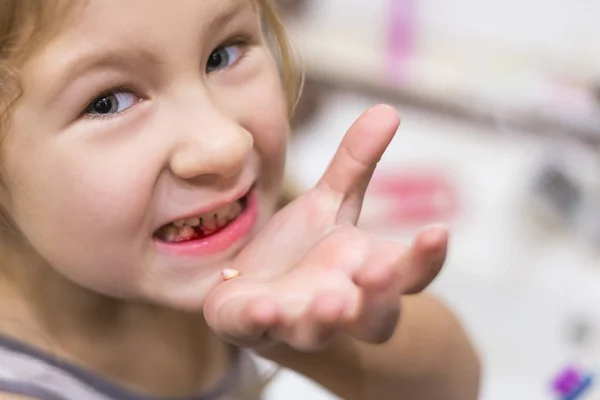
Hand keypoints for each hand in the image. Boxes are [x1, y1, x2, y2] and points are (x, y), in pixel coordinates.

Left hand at [203, 105, 447, 350]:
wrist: (246, 285)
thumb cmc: (298, 250)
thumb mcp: (328, 203)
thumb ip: (356, 164)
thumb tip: (388, 109)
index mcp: (364, 273)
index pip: (409, 274)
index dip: (427, 259)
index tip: (439, 230)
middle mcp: (340, 304)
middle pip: (377, 319)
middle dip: (381, 299)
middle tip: (379, 272)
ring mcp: (295, 319)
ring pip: (319, 332)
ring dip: (325, 320)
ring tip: (329, 303)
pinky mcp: (249, 325)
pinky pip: (256, 330)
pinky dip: (260, 321)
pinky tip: (259, 307)